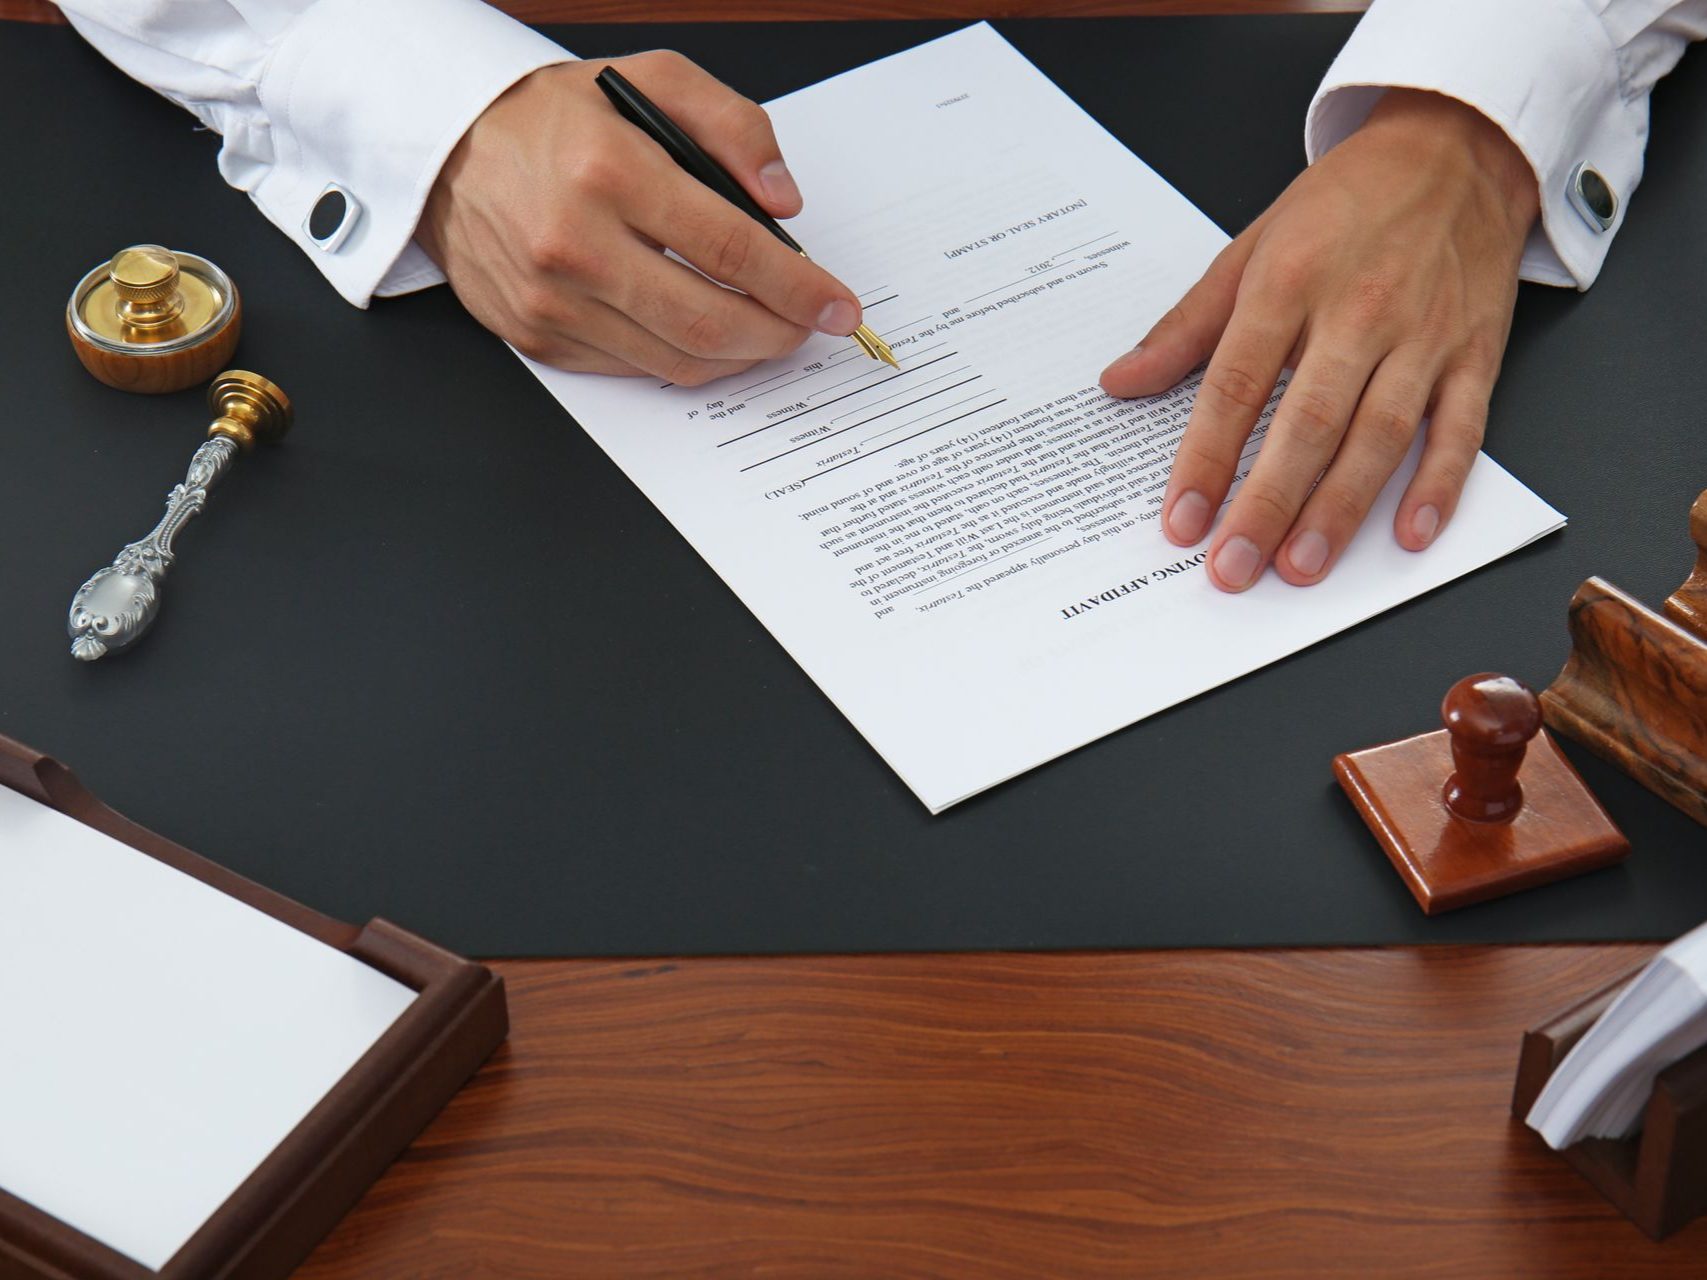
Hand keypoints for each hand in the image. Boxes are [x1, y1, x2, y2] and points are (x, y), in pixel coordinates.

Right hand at [417, 51, 863, 384]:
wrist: (449, 146)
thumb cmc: (556, 117)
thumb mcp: (652, 81)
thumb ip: (733, 127)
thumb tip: (784, 204)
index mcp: (609, 171)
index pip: (732, 249)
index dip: (799, 287)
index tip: (838, 304)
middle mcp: (574, 244)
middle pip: (710, 320)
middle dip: (780, 333)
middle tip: (810, 327)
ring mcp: (551, 300)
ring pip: (676, 359)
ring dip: (740, 355)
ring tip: (768, 331)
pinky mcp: (537, 335)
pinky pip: (634, 369)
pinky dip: (685, 360)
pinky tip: (708, 336)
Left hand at [1100, 90, 1540, 589]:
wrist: (1455, 148)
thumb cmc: (1346, 203)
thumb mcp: (1251, 247)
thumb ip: (1187, 325)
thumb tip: (1121, 381)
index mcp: (1289, 283)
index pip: (1236, 386)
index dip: (1205, 459)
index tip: (1180, 520)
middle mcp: (1358, 312)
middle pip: (1307, 424)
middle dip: (1266, 504)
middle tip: (1233, 567)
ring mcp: (1423, 336)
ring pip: (1380, 436)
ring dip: (1339, 509)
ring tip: (1301, 567)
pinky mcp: (1477, 352)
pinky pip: (1461, 428)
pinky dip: (1439, 484)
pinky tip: (1410, 534)